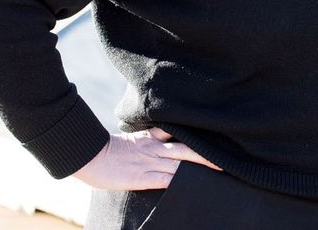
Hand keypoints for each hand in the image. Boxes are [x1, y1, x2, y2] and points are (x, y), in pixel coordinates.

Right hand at [73, 127, 220, 190]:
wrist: (90, 155)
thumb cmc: (111, 149)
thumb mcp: (137, 136)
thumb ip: (154, 135)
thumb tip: (169, 135)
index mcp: (153, 136)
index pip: (181, 134)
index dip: (200, 137)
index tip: (218, 139)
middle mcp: (156, 148)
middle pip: (188, 149)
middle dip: (208, 155)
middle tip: (227, 159)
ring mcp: (149, 162)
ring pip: (180, 164)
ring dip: (200, 167)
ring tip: (218, 170)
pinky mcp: (141, 177)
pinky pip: (164, 179)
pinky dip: (178, 181)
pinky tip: (191, 183)